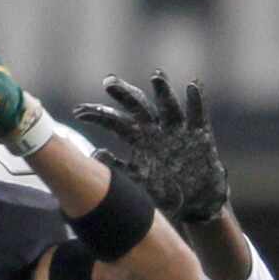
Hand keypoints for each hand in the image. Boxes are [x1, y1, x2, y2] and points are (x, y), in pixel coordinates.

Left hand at [74, 72, 228, 224]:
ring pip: (168, 105)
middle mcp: (156, 128)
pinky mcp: (199, 133)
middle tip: (108, 82)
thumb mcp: (139, 180)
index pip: (115, 121)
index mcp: (139, 137)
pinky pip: (198, 113)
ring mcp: (178, 128)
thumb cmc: (166, 191)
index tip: (79, 112)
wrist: (196, 202)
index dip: (98, 115)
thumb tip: (94, 155)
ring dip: (163, 91)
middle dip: (124, 93)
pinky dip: (196, 101)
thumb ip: (118, 168)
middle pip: (138, 105)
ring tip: (156, 77)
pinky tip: (192, 86)